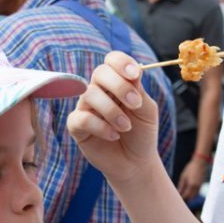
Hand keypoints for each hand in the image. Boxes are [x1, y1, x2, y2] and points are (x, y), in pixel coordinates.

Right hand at [67, 52, 162, 185]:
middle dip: (119, 85)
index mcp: (117, 82)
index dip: (121, 62)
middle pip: (100, 72)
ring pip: (90, 94)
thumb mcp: (147, 110)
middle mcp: (99, 90)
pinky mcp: (76, 126)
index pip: (112, 60)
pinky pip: (82, 118)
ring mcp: (86, 107)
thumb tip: (132, 72)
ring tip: (126, 127)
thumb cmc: (141, 133)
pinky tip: (113, 135)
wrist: (135, 162)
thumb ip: (138, 90)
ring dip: (112, 111)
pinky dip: (101, 127)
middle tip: (135, 104)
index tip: (135, 75)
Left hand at [175, 159, 205, 200]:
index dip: (182, 198)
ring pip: (194, 195)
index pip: (186, 195)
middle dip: (186, 199)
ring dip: (190, 197)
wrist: (200, 163)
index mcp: (191, 185)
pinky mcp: (201, 184)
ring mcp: (200, 186)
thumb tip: (179, 192)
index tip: (177, 199)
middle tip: (179, 199)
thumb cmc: (190, 168)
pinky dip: (193, 194)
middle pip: (191, 197)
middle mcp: (197, 187)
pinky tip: (188, 192)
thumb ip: (181, 185)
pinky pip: (197, 192)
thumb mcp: (183, 176)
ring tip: (183, 196)